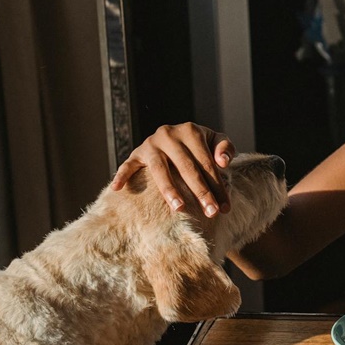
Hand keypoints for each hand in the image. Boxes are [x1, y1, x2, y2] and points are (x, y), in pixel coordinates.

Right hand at [111, 123, 235, 215]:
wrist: (175, 136)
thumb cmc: (199, 145)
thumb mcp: (215, 140)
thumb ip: (225, 147)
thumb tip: (224, 162)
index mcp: (191, 131)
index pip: (207, 163)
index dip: (218, 185)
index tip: (225, 208)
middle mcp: (169, 134)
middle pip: (187, 168)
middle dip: (201, 192)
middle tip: (211, 213)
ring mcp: (151, 144)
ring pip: (160, 169)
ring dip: (169, 189)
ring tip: (179, 208)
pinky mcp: (136, 153)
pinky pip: (127, 165)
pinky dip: (122, 175)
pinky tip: (118, 189)